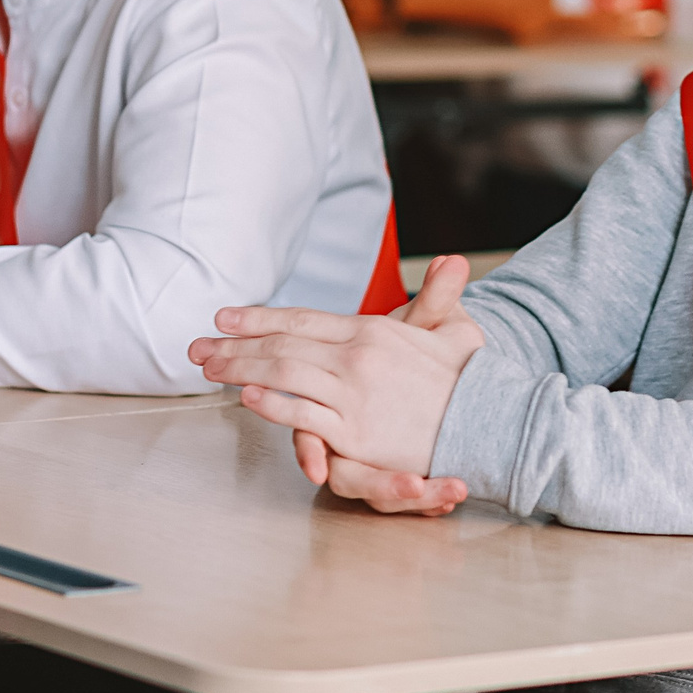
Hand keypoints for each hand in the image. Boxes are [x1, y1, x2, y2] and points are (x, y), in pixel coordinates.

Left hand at [190, 255, 484, 508]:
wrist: (495, 421)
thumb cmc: (474, 381)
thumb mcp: (457, 331)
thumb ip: (441, 299)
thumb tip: (452, 262)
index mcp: (373, 330)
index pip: (302, 319)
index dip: (259, 317)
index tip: (225, 318)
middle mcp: (357, 356)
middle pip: (282, 344)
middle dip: (235, 344)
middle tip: (198, 347)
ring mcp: (353, 393)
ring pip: (282, 374)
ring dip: (239, 369)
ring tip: (207, 367)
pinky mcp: (355, 430)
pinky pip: (302, 412)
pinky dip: (270, 403)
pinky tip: (245, 395)